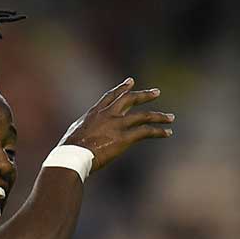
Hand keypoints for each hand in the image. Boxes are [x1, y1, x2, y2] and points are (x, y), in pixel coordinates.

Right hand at [59, 77, 173, 171]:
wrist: (72, 156)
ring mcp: (117, 125)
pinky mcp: (124, 138)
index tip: (131, 81)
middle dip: (144, 95)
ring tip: (171, 117)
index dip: (121, 88)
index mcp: (94, 113)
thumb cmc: (68, 150)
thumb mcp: (74, 134)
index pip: (110, 96)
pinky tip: (168, 132)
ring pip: (143, 116)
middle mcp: (108, 115)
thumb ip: (84, 130)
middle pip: (130, 99)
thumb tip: (83, 135)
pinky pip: (146, 132)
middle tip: (156, 93)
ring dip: (159, 116)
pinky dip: (158, 131)